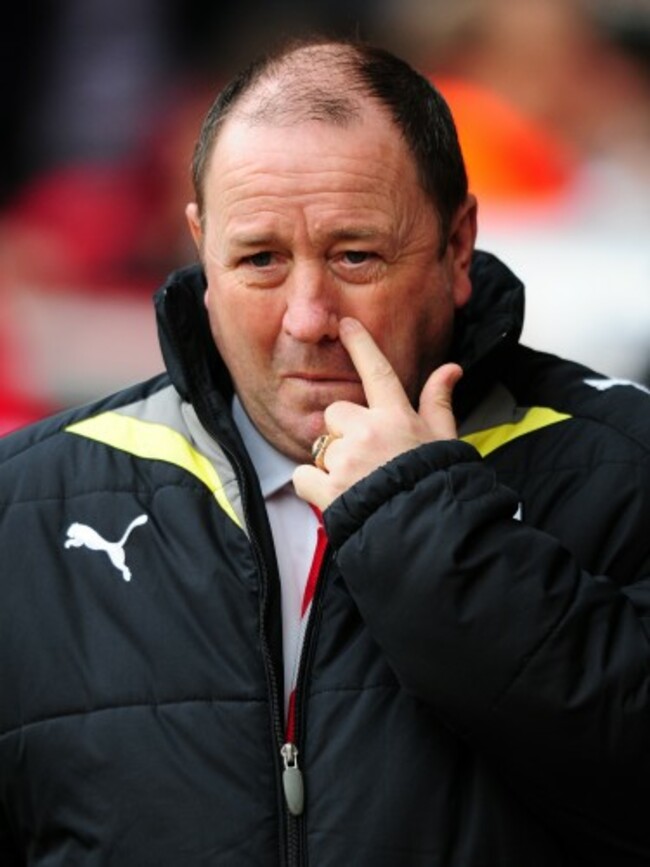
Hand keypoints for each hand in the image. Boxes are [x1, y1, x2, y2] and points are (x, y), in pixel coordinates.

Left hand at [293, 317, 462, 510]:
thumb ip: (438, 403)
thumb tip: (450, 369)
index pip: (378, 372)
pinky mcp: (329, 490)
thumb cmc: (439, 486)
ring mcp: (347, 460)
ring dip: (333, 463)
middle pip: (336, 413)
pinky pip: (303, 476)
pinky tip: (339, 497)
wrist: (431, 535)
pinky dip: (314, 487)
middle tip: (368, 458)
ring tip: (360, 484)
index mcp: (397, 418)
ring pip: (320, 446)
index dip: (362, 345)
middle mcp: (369, 432)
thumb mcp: (445, 441)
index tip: (347, 324)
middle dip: (344, 432)